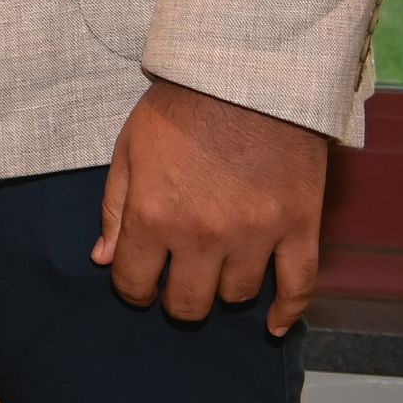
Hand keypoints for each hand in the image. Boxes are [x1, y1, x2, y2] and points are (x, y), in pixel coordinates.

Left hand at [93, 77, 329, 334]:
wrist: (249, 76)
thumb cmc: (180, 108)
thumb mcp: (129, 149)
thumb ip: (114, 208)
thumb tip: (103, 259)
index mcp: (153, 215)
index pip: (134, 283)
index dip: (133, 287)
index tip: (139, 280)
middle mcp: (203, 235)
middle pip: (188, 303)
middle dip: (176, 299)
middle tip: (178, 281)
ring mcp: (255, 235)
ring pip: (238, 296)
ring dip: (224, 290)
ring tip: (218, 271)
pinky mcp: (299, 227)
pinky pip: (299, 287)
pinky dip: (288, 313)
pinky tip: (274, 326)